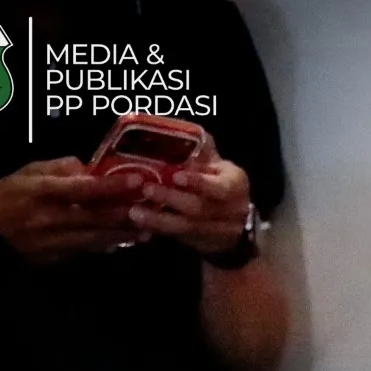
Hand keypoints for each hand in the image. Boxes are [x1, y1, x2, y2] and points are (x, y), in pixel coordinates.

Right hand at [0, 157, 141, 263]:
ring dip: (124, 234)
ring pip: (98, 237)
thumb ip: (56, 168)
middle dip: (128, 212)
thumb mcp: (24, 174)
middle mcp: (51, 218)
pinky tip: (122, 242)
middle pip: (99, 216)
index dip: (114, 185)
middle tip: (154, 207)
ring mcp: (55, 241)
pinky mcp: (57, 258)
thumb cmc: (1, 199)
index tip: (139, 179)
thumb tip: (86, 167)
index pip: (84, 188)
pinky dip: (106, 245)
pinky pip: (88, 250)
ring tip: (147, 229)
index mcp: (42, 192)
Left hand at [127, 143, 252, 257]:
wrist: (236, 224)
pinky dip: (158, 230)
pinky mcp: (202, 243)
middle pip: (200, 208)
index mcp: (235, 185)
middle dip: (172, 199)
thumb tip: (176, 127)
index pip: (220, 186)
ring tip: (134, 211)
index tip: (176, 176)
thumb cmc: (221, 184)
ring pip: (187, 228)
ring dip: (159, 219)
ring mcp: (217, 231)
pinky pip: (178, 238)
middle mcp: (230, 211)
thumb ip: (202, 152)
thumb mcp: (219, 166)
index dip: (198, 182)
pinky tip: (139, 223)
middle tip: (147, 188)